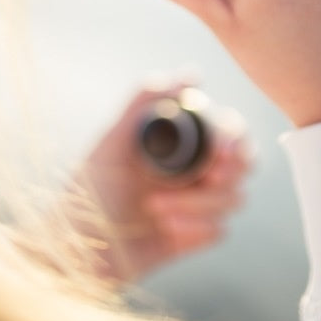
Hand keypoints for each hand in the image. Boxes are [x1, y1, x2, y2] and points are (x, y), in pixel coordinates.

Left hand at [67, 86, 251, 282]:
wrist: (76, 246)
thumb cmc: (90, 189)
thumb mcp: (112, 141)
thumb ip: (144, 102)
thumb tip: (191, 74)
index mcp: (181, 142)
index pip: (228, 130)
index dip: (233, 137)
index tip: (220, 151)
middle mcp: (195, 170)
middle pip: (244, 163)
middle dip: (232, 171)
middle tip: (209, 178)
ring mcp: (198, 204)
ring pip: (234, 198)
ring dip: (199, 203)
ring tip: (155, 207)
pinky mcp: (195, 236)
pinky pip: (219, 230)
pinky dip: (196, 228)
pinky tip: (166, 229)